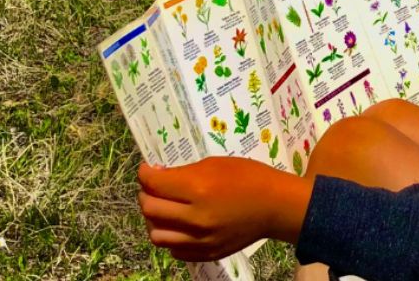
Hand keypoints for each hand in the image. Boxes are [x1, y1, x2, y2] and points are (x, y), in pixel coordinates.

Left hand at [137, 157, 311, 260]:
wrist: (274, 206)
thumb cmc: (248, 176)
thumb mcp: (215, 164)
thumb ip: (185, 173)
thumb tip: (159, 176)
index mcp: (198, 189)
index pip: (155, 184)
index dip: (145, 174)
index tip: (146, 169)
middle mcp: (195, 218)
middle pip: (150, 210)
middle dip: (145, 194)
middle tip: (152, 186)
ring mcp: (200, 240)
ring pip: (157, 235)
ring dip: (153, 219)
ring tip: (162, 207)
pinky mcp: (205, 254)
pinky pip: (174, 250)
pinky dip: (170, 236)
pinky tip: (177, 224)